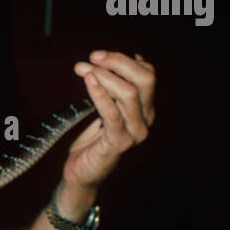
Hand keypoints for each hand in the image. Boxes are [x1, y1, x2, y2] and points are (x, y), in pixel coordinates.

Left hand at [61, 51, 156, 199]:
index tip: (97, 55)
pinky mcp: (119, 143)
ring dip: (104, 76)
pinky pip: (112, 113)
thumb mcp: (103, 109)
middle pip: (144, 80)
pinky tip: (88, 81)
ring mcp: (135, 133)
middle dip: (118, 63)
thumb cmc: (90, 140)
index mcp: (145, 109)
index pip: (147, 75)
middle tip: (92, 58)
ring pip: (129, 94)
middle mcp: (146, 120)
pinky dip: (100, 94)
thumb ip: (111, 89)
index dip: (124, 60)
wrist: (82, 174)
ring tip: (83, 69)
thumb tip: (113, 60)